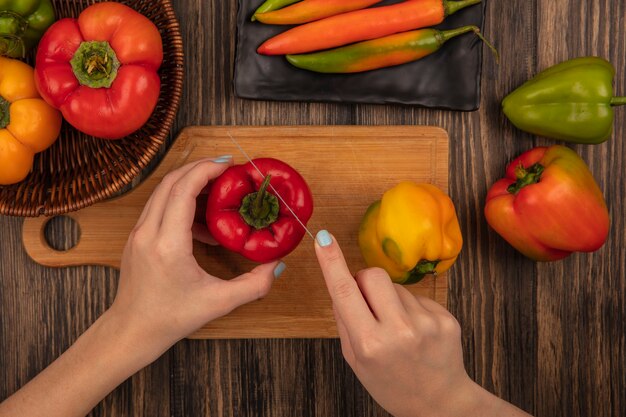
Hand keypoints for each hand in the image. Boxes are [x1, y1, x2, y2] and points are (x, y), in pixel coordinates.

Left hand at [110, 157, 283, 358]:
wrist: (131, 331)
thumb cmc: (171, 318)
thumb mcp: (219, 303)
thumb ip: (254, 285)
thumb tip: (278, 264)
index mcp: (167, 244)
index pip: (183, 190)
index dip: (206, 170)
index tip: (228, 165)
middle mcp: (148, 232)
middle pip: (170, 181)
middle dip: (199, 168)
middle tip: (227, 169)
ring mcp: (138, 233)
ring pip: (162, 191)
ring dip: (188, 183)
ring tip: (218, 190)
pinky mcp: (137, 238)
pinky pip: (159, 207)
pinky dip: (180, 201)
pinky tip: (202, 220)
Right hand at [314, 230, 485, 416]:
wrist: (440, 404)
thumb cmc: (391, 384)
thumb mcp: (355, 360)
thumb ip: (344, 321)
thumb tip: (340, 283)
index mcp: (370, 344)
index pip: (345, 292)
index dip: (332, 263)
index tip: (324, 240)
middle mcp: (399, 331)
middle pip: (372, 275)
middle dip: (364, 282)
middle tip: (368, 304)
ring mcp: (426, 323)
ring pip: (396, 286)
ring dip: (390, 299)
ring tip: (398, 329)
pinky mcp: (445, 319)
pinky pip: (418, 297)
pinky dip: (411, 309)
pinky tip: (416, 332)